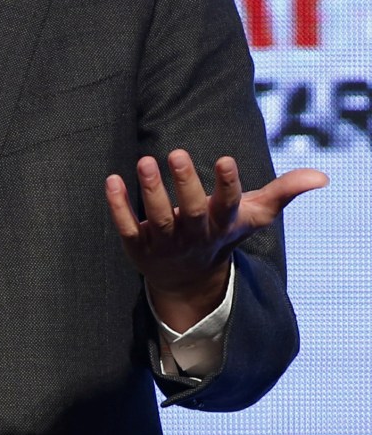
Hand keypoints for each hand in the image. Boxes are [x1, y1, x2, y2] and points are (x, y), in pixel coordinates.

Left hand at [105, 150, 327, 330]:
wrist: (189, 281)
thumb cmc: (221, 234)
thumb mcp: (251, 215)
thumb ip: (282, 193)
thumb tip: (322, 176)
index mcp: (221, 225)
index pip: (228, 205)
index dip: (228, 184)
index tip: (226, 159)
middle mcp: (194, 235)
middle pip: (191, 212)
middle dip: (185, 184)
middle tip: (178, 153)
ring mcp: (165, 243)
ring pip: (159, 219)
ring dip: (151, 190)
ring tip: (145, 160)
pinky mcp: (138, 246)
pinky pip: (127, 226)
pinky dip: (118, 206)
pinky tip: (111, 180)